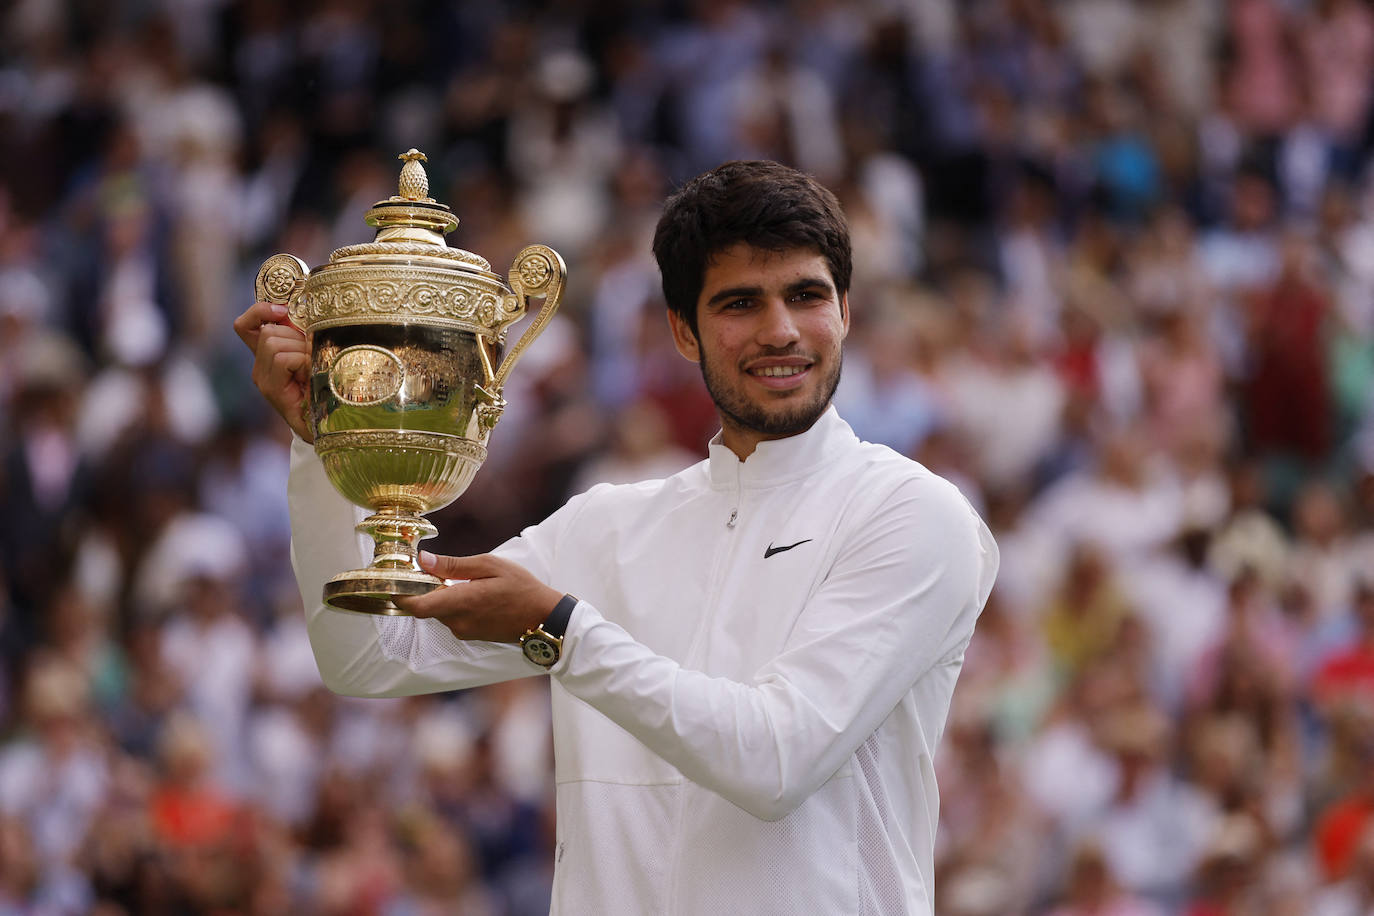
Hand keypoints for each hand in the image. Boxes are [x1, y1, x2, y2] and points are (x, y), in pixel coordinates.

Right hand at [233, 301, 312, 441]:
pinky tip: (310, 376)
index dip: (259, 311)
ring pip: (275, 342)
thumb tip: (307, 312)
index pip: (246, 326)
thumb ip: (304, 337)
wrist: (326, 427)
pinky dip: (302, 362)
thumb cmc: (324, 390)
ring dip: (301, 350)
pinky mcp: (270, 389)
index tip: (282, 310)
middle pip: (269, 331)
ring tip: (312, 369)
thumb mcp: (313, 356)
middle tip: (312, 357)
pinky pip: (283, 359)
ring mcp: (263, 378)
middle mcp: (260, 366)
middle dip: (296, 337)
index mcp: (267, 356)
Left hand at [395, 552, 564, 642]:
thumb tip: (423, 560)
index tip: (395, 580)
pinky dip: (454, 605)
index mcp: (460, 602)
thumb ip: (453, 565)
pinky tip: (471, 592)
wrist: (544, 618)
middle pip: (426, 606)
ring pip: (440, 612)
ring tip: (460, 578)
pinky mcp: (471, 635)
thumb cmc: (521, 587)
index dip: (400, 595)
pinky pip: (453, 618)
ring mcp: (464, 631)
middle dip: (425, 590)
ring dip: (442, 596)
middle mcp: (458, 622)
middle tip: (432, 569)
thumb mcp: (489, 565)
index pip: (416, 606)